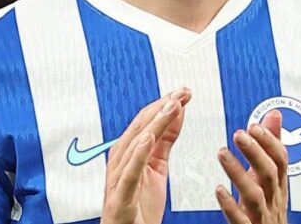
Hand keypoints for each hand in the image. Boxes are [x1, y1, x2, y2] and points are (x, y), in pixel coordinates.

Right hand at [101, 88, 191, 223]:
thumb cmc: (138, 208)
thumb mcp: (157, 168)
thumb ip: (164, 140)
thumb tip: (175, 112)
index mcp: (129, 156)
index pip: (145, 123)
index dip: (163, 105)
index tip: (182, 92)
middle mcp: (120, 165)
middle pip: (138, 129)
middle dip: (160, 109)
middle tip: (180, 94)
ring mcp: (118, 182)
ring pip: (134, 146)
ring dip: (153, 124)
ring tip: (169, 107)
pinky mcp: (120, 199)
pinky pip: (129, 174)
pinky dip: (137, 155)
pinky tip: (148, 139)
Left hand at [214, 109, 288, 223]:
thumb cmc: (268, 210)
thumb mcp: (272, 178)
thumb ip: (270, 146)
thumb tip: (274, 115)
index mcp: (277, 185)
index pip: (280, 160)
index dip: (270, 142)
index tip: (255, 125)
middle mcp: (272, 199)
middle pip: (269, 173)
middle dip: (256, 152)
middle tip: (239, 134)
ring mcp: (261, 216)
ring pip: (255, 195)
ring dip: (239, 173)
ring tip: (222, 153)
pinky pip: (241, 220)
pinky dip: (231, 205)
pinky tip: (219, 190)